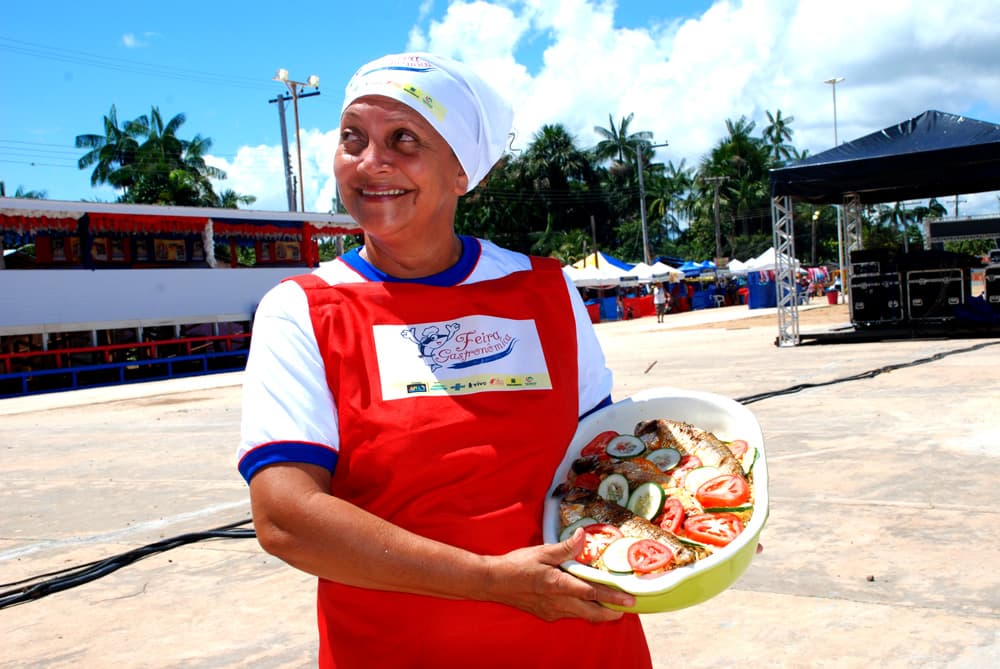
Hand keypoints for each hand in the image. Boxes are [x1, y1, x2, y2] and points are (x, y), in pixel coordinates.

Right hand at [481, 528, 635, 622]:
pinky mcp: (546, 614)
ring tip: (611, 606)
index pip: (592, 593)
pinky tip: (583, 602)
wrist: (494, 582)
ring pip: (581, 615)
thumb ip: (565, 547)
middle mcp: (558, 603)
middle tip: (626, 608)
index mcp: (558, 585)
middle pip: (592, 613)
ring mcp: (552, 611)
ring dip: (597, 612)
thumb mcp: (542, 551)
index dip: (612, 597)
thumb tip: (583, 535)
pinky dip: (582, 610)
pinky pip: (569, 614)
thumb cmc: (516, 565)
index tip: (628, 600)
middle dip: (611, 613)